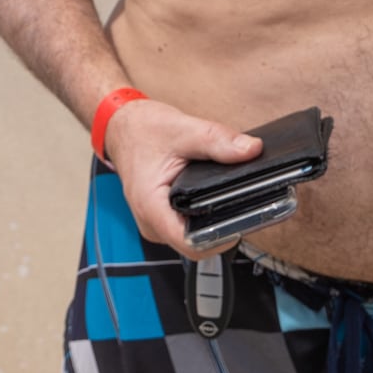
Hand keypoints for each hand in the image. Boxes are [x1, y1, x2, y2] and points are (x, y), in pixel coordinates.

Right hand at [105, 99, 261, 261]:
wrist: (122, 127)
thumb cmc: (141, 130)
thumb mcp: (183, 129)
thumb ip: (218, 140)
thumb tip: (250, 150)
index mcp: (151, 205)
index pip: (190, 244)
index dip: (219, 238)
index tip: (239, 223)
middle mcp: (150, 221)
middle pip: (195, 245)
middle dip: (221, 229)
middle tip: (242, 207)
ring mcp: (155, 223)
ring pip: (192, 239)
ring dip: (212, 224)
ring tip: (226, 202)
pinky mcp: (161, 219)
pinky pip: (186, 229)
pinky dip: (202, 218)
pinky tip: (210, 200)